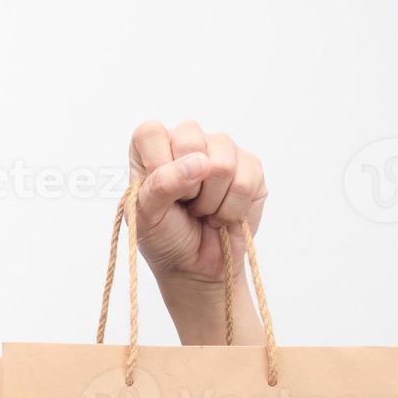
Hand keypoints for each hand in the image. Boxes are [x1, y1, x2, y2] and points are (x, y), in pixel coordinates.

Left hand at [128, 119, 266, 288]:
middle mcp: (187, 140)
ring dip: (209, 202)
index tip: (160, 191)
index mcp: (152, 147)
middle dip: (187, 186)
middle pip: (191, 139)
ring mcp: (222, 150)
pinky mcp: (250, 168)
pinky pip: (246, 181)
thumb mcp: (147, 216)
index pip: (150, 131)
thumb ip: (162, 185)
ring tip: (201, 211)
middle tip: (184, 203)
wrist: (196, 266)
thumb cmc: (165, 237)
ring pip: (221, 164)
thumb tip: (199, 162)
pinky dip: (230, 210)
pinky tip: (221, 215)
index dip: (157, 164)